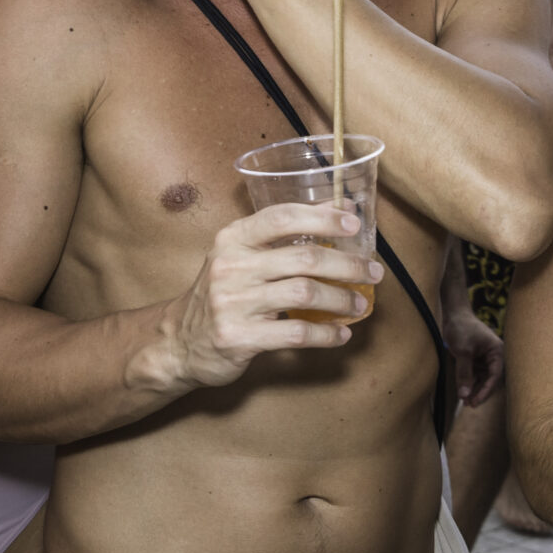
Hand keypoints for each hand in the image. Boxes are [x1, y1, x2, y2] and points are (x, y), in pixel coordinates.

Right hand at [156, 203, 383, 390]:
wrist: (179, 342)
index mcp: (233, 238)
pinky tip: (341, 334)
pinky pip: (295, 335)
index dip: (323, 218)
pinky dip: (325, 334)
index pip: (282, 217)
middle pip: (302, 258)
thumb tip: (337, 210)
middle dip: (347, 265)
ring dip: (340, 299)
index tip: (354, 225)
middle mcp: (230, 266)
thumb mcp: (240, 255)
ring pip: (303, 294)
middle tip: (373, 272)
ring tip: (360, 303)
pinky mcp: (239, 338)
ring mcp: (232, 303)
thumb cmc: (222, 293)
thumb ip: (280, 235)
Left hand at [447, 306, 504, 405]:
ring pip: (481, 379)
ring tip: (465, 402)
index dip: (486, 390)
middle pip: (489, 379)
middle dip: (480, 392)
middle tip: (469, 404)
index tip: (475, 401)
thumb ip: (464, 373)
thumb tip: (464, 395)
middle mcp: (493, 356)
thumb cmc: (461, 328)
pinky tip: (462, 392)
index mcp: (497, 351)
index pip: (495, 375)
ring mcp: (484, 358)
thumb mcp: (463, 351)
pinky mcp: (475, 359)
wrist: (453, 314)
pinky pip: (474, 375)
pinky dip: (468, 383)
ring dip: (473, 389)